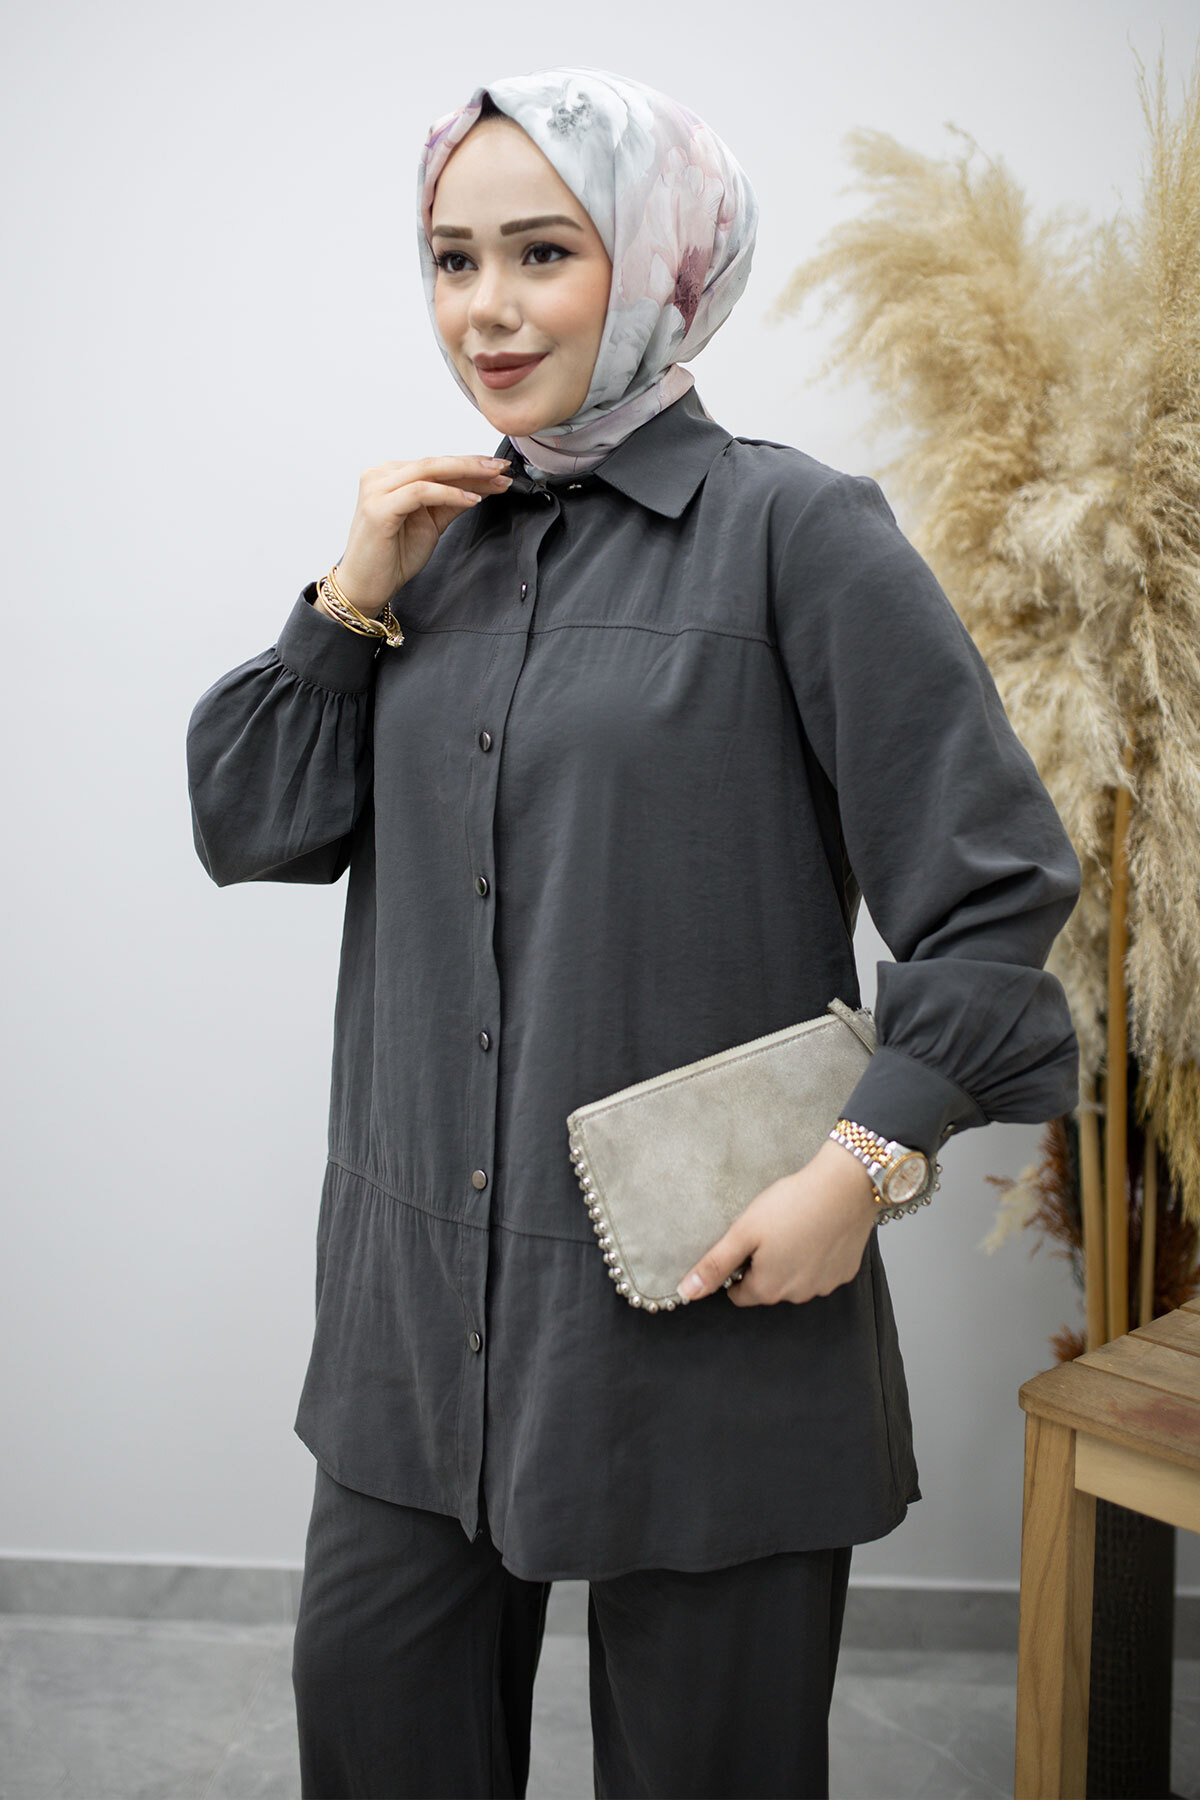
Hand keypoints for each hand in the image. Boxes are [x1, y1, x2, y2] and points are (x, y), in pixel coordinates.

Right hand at [322, 454, 514, 616]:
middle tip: (503, 467)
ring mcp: (377, 489)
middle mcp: (380, 476)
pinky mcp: (379, 507)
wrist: (366, 587)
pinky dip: (450, 494)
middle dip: (473, 464)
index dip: (471, 466)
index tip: (500, 469)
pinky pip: (421, 492)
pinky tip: (472, 499)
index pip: (437, 465)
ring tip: (495, 481)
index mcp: (391, 476)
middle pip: (435, 463)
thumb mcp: (431, 524)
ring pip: (429, 471)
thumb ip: (451, 502)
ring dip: (467, 475)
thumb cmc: (392, 557)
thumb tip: (481, 486)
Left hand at [675, 1138, 881, 1306]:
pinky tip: (816, 1231)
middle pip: (768, 1288)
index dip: (737, 1269)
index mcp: (768, 1288)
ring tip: (793, 1228)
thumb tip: (687, 1292)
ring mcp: (824, 1286)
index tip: (745, 1244)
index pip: (739, 1294)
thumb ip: (715, 1264)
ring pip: (796, 1281)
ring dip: (791, 1263)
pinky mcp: (845, 1272)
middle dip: (764, 1266)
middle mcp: (797, 1295)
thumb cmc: (792, 1204)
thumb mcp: (743, 1231)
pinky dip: (816, 1257)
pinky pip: (822, 1272)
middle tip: (769, 1231)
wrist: (844, 1186)